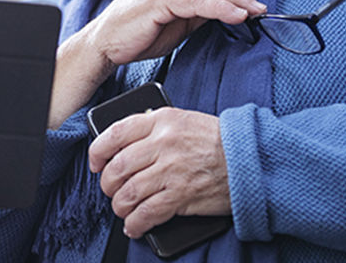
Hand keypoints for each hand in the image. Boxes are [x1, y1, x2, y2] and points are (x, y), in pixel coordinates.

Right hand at [50, 0, 262, 126]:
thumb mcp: (177, 22)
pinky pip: (197, 0)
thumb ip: (200, 12)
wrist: (105, 45)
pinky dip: (220, 7)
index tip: (254, 5)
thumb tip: (230, 11)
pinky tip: (236, 16)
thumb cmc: (138, 34)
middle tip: (259, 10)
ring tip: (253, 13)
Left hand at [88, 107, 230, 237]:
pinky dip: (135, 223)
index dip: (98, 152)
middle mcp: (163, 144)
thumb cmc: (216, 140)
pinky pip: (148, 213)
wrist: (249, 158)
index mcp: (161, 120)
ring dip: (120, 206)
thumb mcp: (183, 119)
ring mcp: (172, 170)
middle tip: (110, 190)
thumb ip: (153, 126)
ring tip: (122, 209)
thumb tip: (124, 144)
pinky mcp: (182, 195)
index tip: (95, 163)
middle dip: (107, 184)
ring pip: (129, 192)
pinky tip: (133, 226)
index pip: (115, 133)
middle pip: (118, 167)